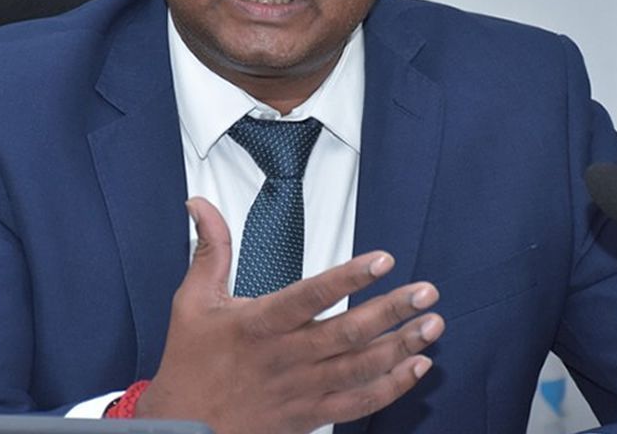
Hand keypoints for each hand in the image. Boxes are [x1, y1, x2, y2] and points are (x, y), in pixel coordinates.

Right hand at [135, 197, 443, 433]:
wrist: (184, 429)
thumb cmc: (190, 364)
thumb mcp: (193, 301)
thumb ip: (210, 250)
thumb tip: (201, 205)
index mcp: (259, 324)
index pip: (311, 295)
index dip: (349, 277)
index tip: (382, 260)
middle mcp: (286, 356)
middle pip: (348, 332)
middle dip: (392, 310)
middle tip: (426, 291)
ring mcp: (302, 389)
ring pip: (360, 367)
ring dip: (400, 345)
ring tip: (432, 324)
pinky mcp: (310, 415)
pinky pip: (359, 403)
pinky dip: (391, 387)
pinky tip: (415, 367)